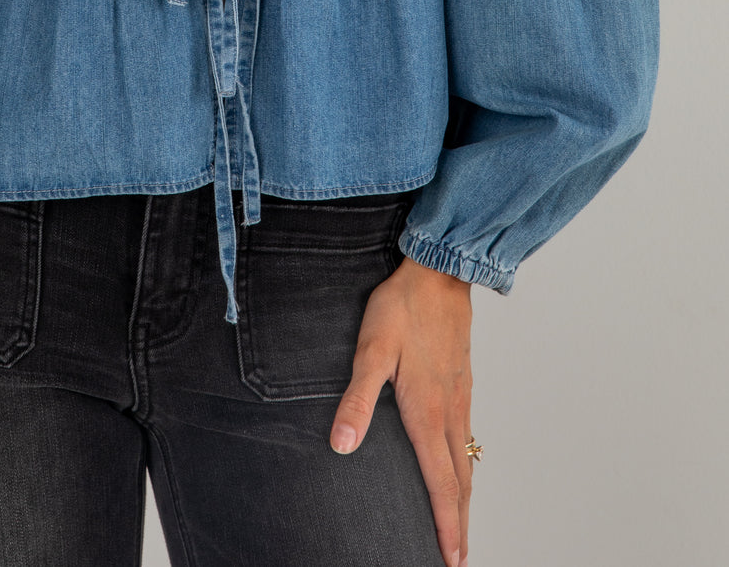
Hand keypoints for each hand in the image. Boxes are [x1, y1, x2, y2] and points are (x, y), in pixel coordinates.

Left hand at [329, 256, 473, 566]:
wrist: (439, 272)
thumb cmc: (400, 308)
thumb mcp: (370, 350)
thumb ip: (357, 399)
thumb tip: (341, 445)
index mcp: (427, 412)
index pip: (440, 482)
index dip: (446, 525)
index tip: (452, 559)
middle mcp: (450, 412)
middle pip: (460, 481)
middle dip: (460, 523)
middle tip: (459, 559)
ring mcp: (461, 397)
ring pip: (468, 460)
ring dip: (464, 498)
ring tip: (460, 524)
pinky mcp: (463, 382)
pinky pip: (468, 437)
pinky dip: (467, 466)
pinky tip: (460, 465)